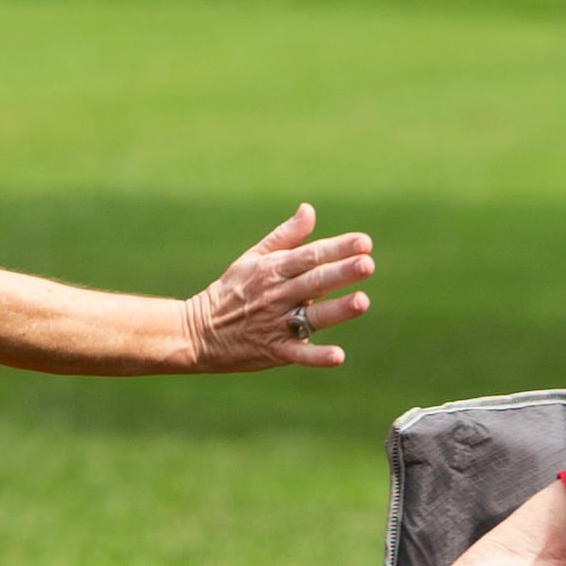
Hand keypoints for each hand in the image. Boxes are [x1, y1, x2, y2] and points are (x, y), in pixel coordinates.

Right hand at [183, 204, 373, 370]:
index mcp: (272, 270)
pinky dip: (317, 356)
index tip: (364, 242)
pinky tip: (338, 356)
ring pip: (311, 316)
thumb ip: (285, 237)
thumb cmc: (230, 292)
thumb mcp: (252, 258)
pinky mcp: (274, 352)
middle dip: (341, 272)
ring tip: (362, 301)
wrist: (197, 332)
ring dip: (337, 310)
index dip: (337, 248)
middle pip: (314, 282)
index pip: (310, 256)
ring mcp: (276, 324)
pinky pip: (298, 354)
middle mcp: (277, 295)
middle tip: (367, 264)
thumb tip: (310, 209)